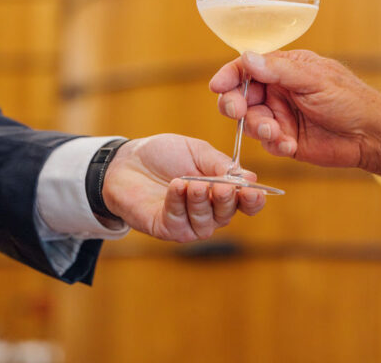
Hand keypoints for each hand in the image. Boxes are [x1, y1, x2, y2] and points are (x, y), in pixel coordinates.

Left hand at [102, 134, 265, 241]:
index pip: (245, 204)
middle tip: (222, 187)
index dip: (253, 201)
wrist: (126, 161)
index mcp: (221, 192)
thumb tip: (249, 177)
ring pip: (205, 222)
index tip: (254, 191)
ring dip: (200, 202)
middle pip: (227, 215)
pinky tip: (175, 185)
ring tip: (192, 183)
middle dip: (226, 201)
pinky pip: (179, 220)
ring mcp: (188, 223)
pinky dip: (178, 202)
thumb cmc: (163, 155)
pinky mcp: (166, 228)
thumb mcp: (196, 151)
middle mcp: (208, 212)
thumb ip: (220, 164)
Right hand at [210, 50, 380, 169]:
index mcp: (285, 68)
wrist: (370, 136)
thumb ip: (278, 70)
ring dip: (259, 127)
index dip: (229, 76)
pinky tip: (290, 145)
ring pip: (251, 121)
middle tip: (239, 111)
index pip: (247, 67)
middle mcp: (278, 91)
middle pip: (241, 95)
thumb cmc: (350, 100)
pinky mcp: (285, 139)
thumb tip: (247, 57)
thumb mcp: (314, 80)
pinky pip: (266, 142)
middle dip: (236, 104)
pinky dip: (275, 144)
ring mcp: (280, 115)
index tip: (218, 86)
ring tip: (276, 133)